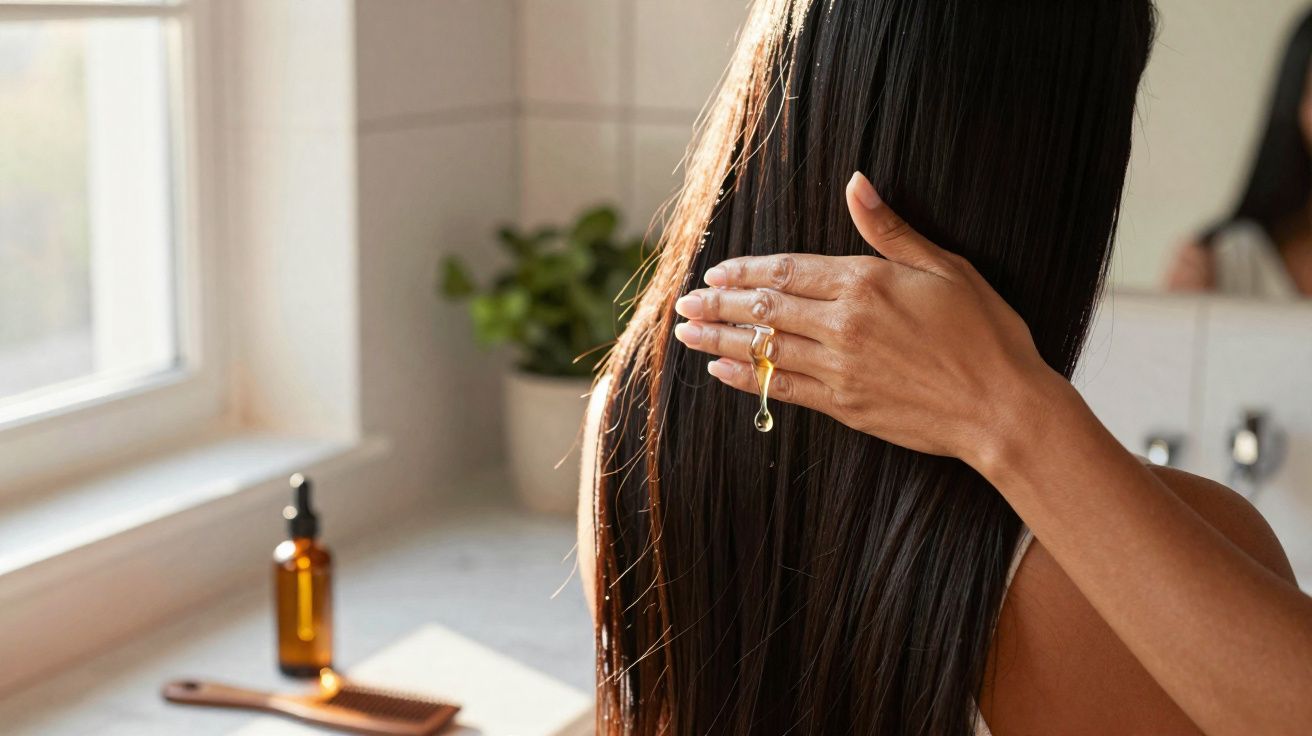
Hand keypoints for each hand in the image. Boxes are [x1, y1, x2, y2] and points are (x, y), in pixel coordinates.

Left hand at [672, 171, 1063, 466]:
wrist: (1003, 408)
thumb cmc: (985, 333)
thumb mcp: (944, 267)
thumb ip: (890, 230)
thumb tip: (856, 183)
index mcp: (865, 283)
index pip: (786, 270)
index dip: (745, 271)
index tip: (714, 273)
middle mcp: (843, 324)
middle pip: (764, 308)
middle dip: (718, 306)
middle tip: (683, 305)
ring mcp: (839, 368)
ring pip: (763, 349)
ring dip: (719, 340)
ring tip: (685, 335)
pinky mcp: (843, 405)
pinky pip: (780, 389)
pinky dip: (746, 379)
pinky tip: (720, 372)